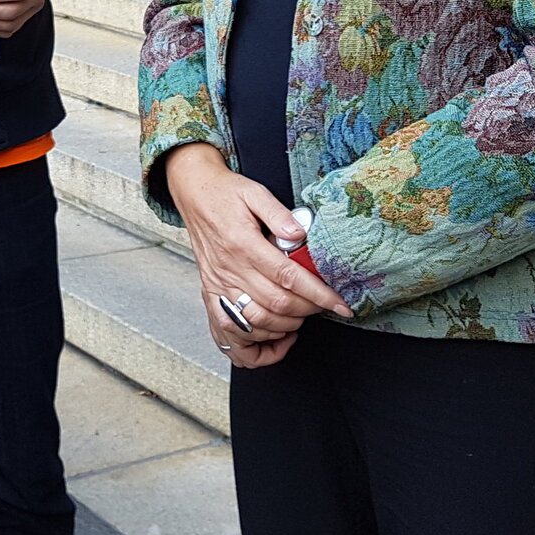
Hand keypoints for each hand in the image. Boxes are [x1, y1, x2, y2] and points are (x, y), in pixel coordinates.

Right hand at [163, 142, 350, 364]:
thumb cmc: (225, 194)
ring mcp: (219, 286)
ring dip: (286, 326)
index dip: (318, 295)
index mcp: (243, 244)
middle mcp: (229, 269)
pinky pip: (231, 334)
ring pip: (257, 323)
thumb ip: (278, 213)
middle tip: (324, 304)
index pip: (288, 277)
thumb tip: (301, 234)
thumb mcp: (255, 192)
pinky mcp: (212, 295)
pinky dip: (256, 343)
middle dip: (309, 310)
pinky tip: (274, 335)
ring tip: (301, 315)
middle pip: (276, 304)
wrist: (194, 194)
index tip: (341, 305)